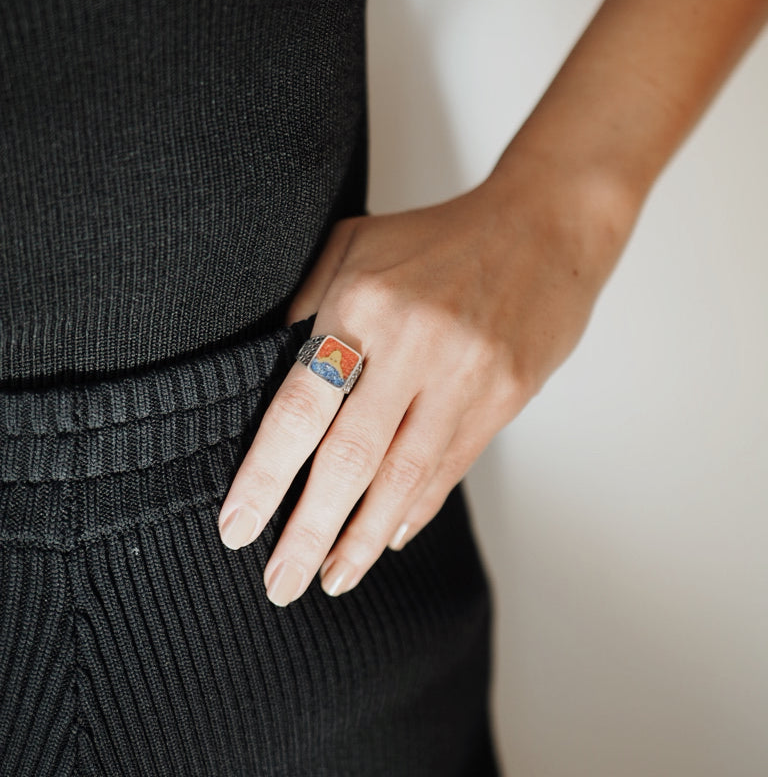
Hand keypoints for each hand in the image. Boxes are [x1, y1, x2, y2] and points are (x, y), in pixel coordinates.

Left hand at [217, 155, 632, 605]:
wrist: (544, 226)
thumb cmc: (440, 236)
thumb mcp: (357, 244)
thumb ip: (310, 306)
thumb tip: (272, 377)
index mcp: (364, 302)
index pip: (299, 410)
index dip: (265, 477)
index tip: (237, 529)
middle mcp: (414, 344)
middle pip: (348, 460)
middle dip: (308, 531)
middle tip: (278, 583)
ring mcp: (465, 374)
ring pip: (403, 477)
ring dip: (361, 537)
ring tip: (330, 578)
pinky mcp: (504, 394)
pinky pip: (450, 466)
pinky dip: (415, 509)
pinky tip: (386, 539)